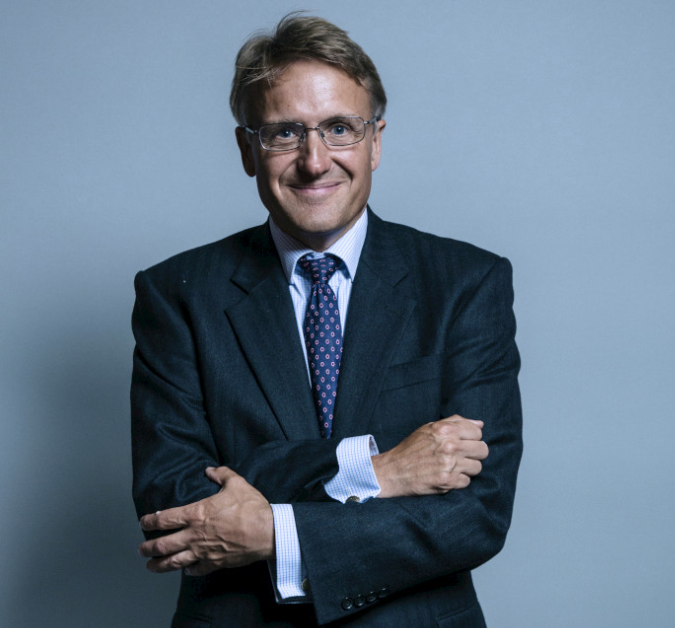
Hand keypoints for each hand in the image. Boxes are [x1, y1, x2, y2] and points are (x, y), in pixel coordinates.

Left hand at [138, 466, 274, 575]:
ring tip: (151, 566)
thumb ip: (221, 474)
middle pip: (163, 544)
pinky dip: (188, 571)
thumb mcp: (236, 483)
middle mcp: (194, 535)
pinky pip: (195, 570)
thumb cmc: (251, 507)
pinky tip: (185, 570)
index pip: (165, 519)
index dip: (150, 521)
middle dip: (148, 547)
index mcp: (196, 514)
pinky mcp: (215, 563)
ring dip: (159, 565)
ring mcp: (203, 551)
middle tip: (141, 549)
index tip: (144, 522)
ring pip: (174, 562)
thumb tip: (210, 470)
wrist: (266, 532)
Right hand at [371, 415, 487, 497]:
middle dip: (474, 453)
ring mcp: (449, 464)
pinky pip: (467, 481)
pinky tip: (447, 476)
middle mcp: (449, 445)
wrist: (393, 470)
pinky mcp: (447, 481)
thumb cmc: (412, 447)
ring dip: (467, 468)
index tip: (464, 442)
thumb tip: (480, 424)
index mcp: (445, 429)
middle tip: (461, 456)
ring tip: (453, 466)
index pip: (478, 432)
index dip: (472, 438)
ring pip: (477, 467)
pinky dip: (458, 480)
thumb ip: (455, 422)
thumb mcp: (429, 428)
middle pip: (483, 450)